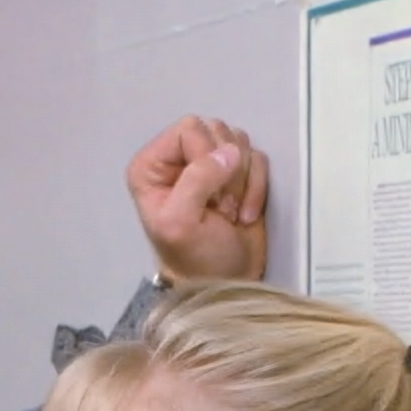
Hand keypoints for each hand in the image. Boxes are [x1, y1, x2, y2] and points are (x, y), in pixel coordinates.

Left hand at [127, 115, 268, 281]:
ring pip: (239, 142)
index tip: (209, 197)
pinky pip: (258, 158)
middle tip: (220, 207)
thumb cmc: (194, 256)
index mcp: (152, 165)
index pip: (189, 129)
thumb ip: (197, 180)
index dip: (205, 157)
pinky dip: (257, 187)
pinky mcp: (238, 172)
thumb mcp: (182, 222)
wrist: (226, 281)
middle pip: (217, 130)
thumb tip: (229, 152)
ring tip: (230, 212)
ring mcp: (209, 162)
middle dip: (227, 172)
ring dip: (243, 181)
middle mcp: (178, 158)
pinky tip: (245, 214)